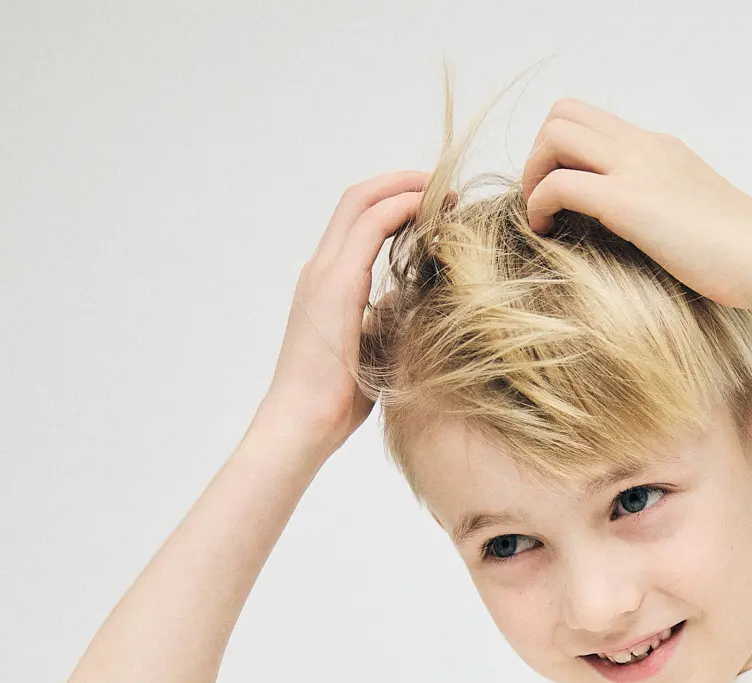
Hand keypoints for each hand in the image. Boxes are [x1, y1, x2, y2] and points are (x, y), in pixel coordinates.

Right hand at [256, 171, 429, 456]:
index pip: (358, 220)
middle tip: (443, 187)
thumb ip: (385, 321)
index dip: (395, 203)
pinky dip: (401, 209)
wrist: (303, 424)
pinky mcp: (334, 284)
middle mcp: (321, 270)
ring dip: (405, 189)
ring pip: (362, 202)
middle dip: (402, 183)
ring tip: (442, 192)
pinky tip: (430, 212)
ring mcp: (323, 273)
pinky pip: (370, 226)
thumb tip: (412, 302)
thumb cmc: (334, 403)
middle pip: (357, 198)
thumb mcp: (371, 352)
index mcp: (326, 284)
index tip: (435, 207)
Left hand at [521, 99, 751, 308]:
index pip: (593, 120)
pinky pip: (560, 184)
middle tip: (543, 201)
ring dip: (534, 172)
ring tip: (541, 216)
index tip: (563, 193)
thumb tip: (642, 233)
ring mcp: (636, 170)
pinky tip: (547, 233)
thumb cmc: (741, 254)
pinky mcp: (629, 203)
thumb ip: (664, 210)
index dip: (563, 151)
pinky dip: (539, 204)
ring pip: (556, 134)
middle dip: (539, 154)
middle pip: (564, 112)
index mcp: (659, 150)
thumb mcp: (696, 216)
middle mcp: (644, 148)